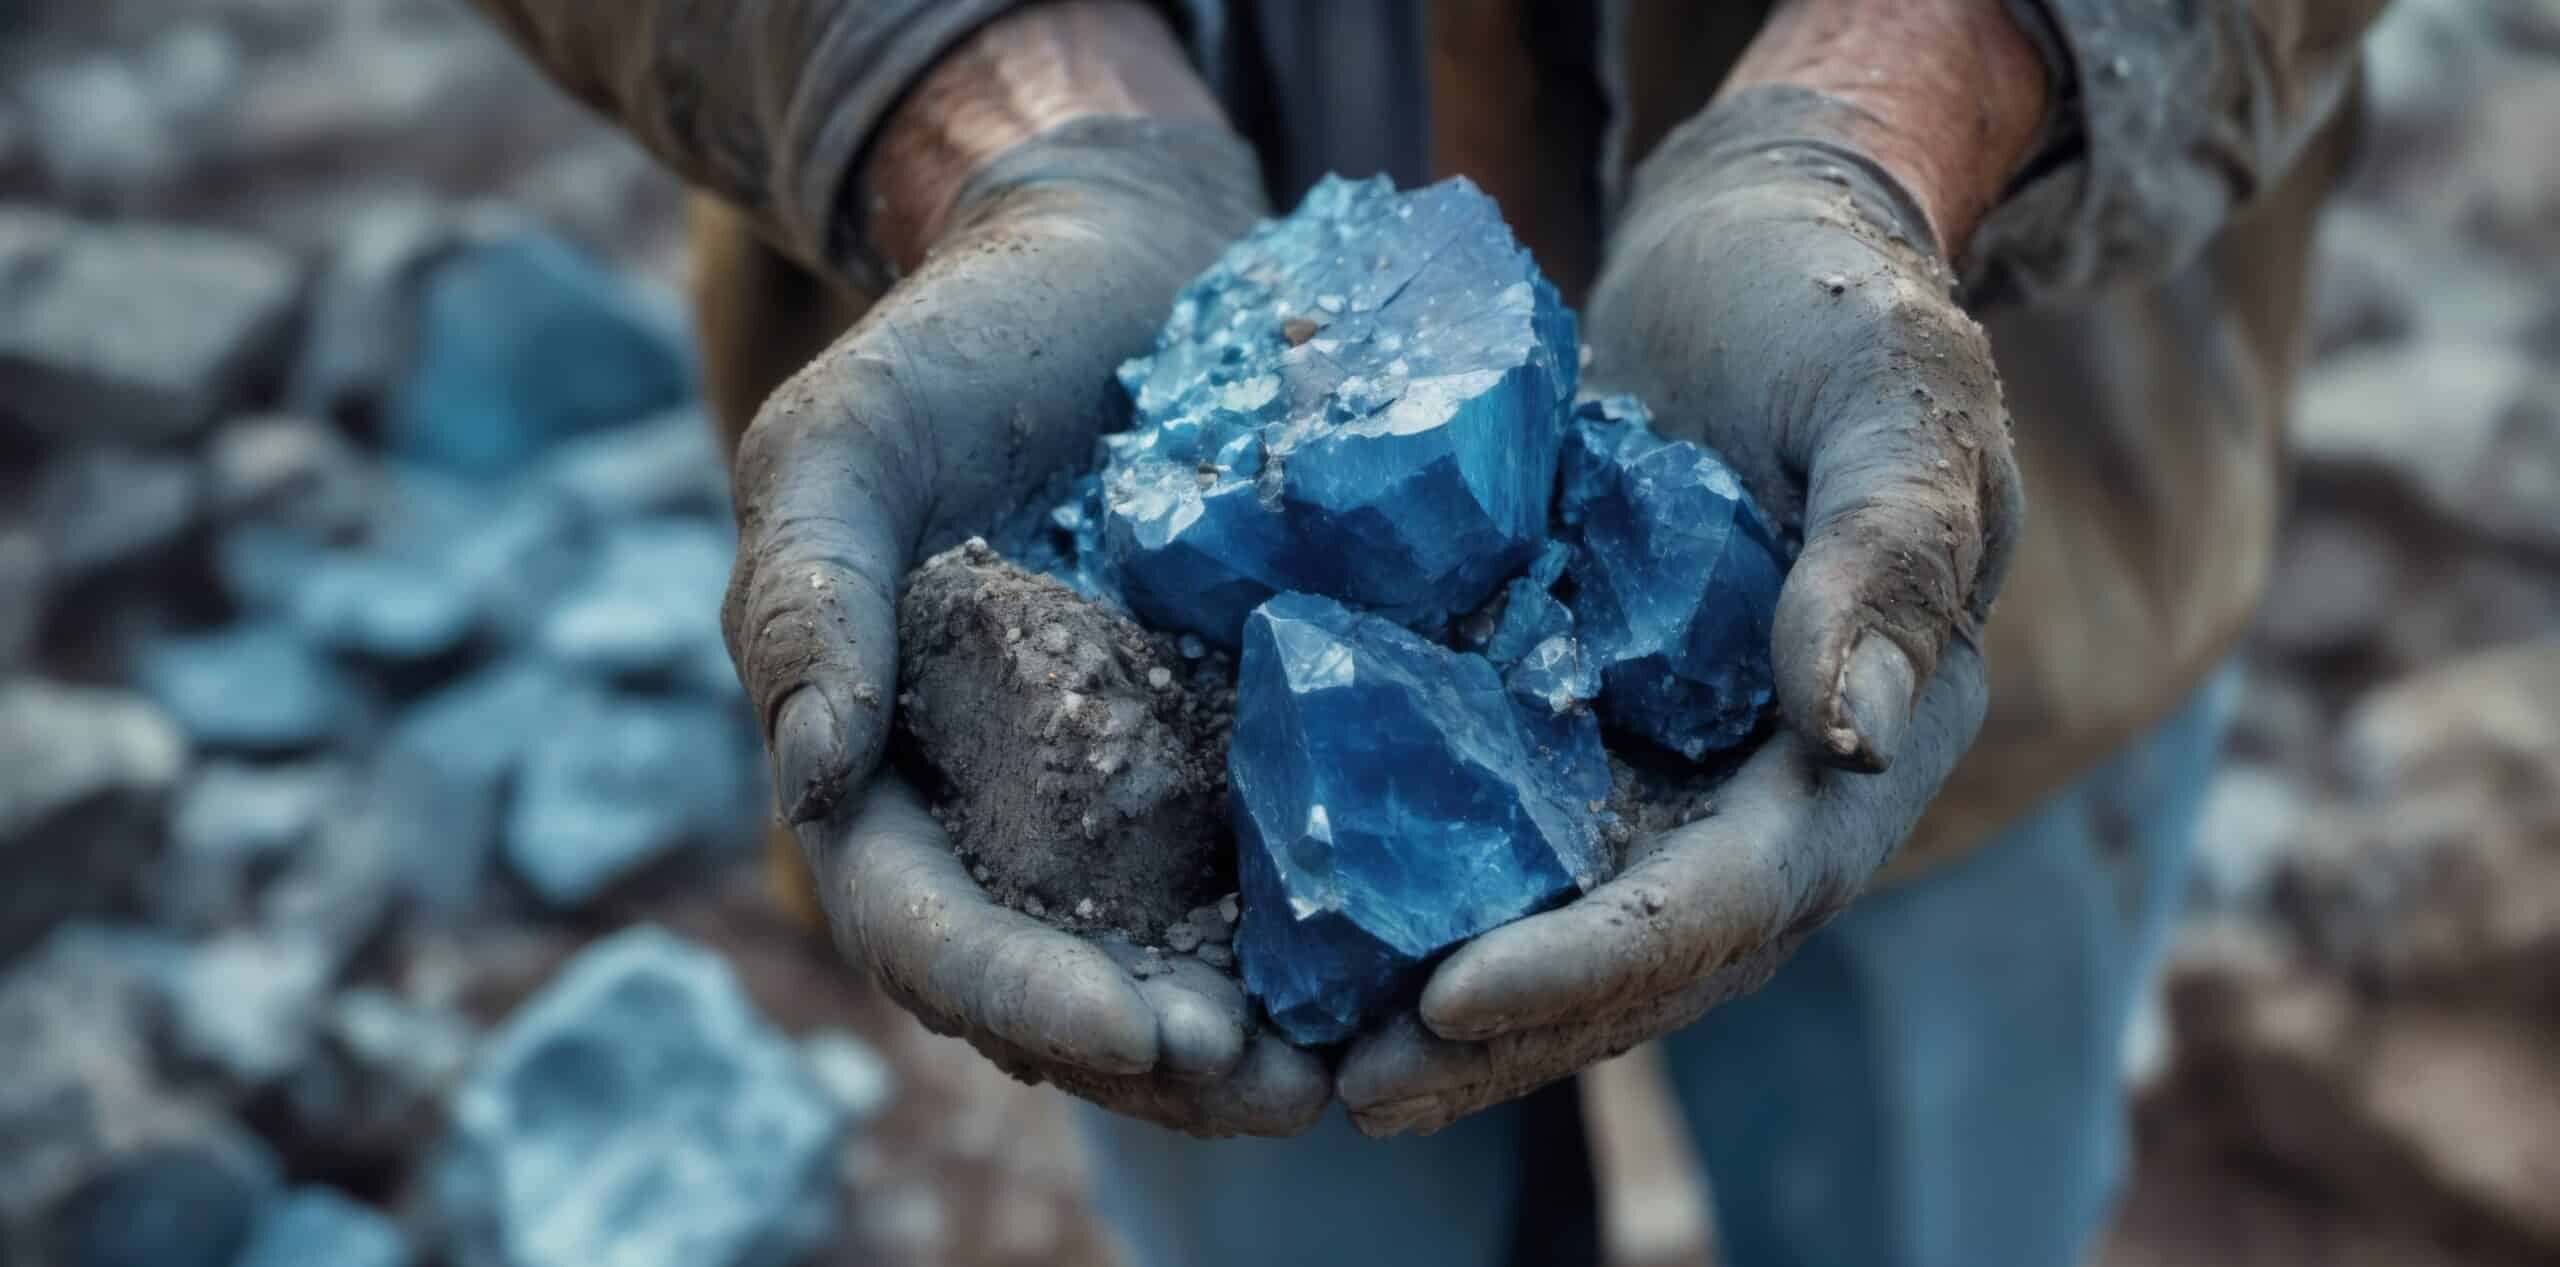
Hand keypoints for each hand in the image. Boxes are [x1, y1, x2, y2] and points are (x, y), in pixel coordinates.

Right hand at [720, 92, 1324, 1132]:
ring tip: (1346, 1077)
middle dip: (1155, 1060)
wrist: (1117, 267)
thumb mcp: (843, 439)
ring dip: (1243, 1042)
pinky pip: (1265, 867)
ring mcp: (1118, 787)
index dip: (1021, 995)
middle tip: (1279, 1096)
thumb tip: (817, 777)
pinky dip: (1315, 941)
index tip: (1139, 1035)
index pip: (926, 928)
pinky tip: (1400, 972)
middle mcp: (997, 806)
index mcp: (886, 767)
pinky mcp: (1229, 747)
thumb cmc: (959, 348)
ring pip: (1164, 958)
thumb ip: (802, 596)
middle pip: (1053, 982)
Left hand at [1339, 74, 2028, 1134]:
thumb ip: (1892, 552)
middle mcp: (1770, 787)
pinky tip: (1312, 938)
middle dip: (1508, 1034)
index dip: (1602, 960)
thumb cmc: (1836, 308)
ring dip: (1456, 1012)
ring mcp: (1671, 763)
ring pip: (1568, 923)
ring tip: (1316, 1067)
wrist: (1755, 253)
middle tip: (1357, 1089)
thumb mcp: (1895, 397)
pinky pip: (1505, 834)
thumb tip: (1850, 733)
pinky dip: (1422, 898)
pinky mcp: (1579, 721)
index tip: (1453, 997)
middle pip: (1647, 955)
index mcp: (1867, 741)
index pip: (1739, 895)